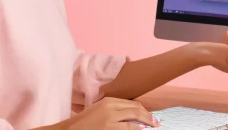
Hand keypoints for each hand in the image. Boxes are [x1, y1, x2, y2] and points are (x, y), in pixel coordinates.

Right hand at [40, 97, 158, 128]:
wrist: (71, 129)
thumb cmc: (84, 122)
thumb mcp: (99, 109)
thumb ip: (113, 108)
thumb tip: (130, 113)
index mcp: (108, 100)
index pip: (131, 103)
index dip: (143, 109)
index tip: (149, 115)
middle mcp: (111, 106)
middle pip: (135, 109)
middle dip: (148, 116)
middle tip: (156, 122)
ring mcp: (111, 118)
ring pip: (134, 118)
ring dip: (146, 122)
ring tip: (154, 126)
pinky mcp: (110, 128)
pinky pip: (129, 128)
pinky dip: (137, 129)